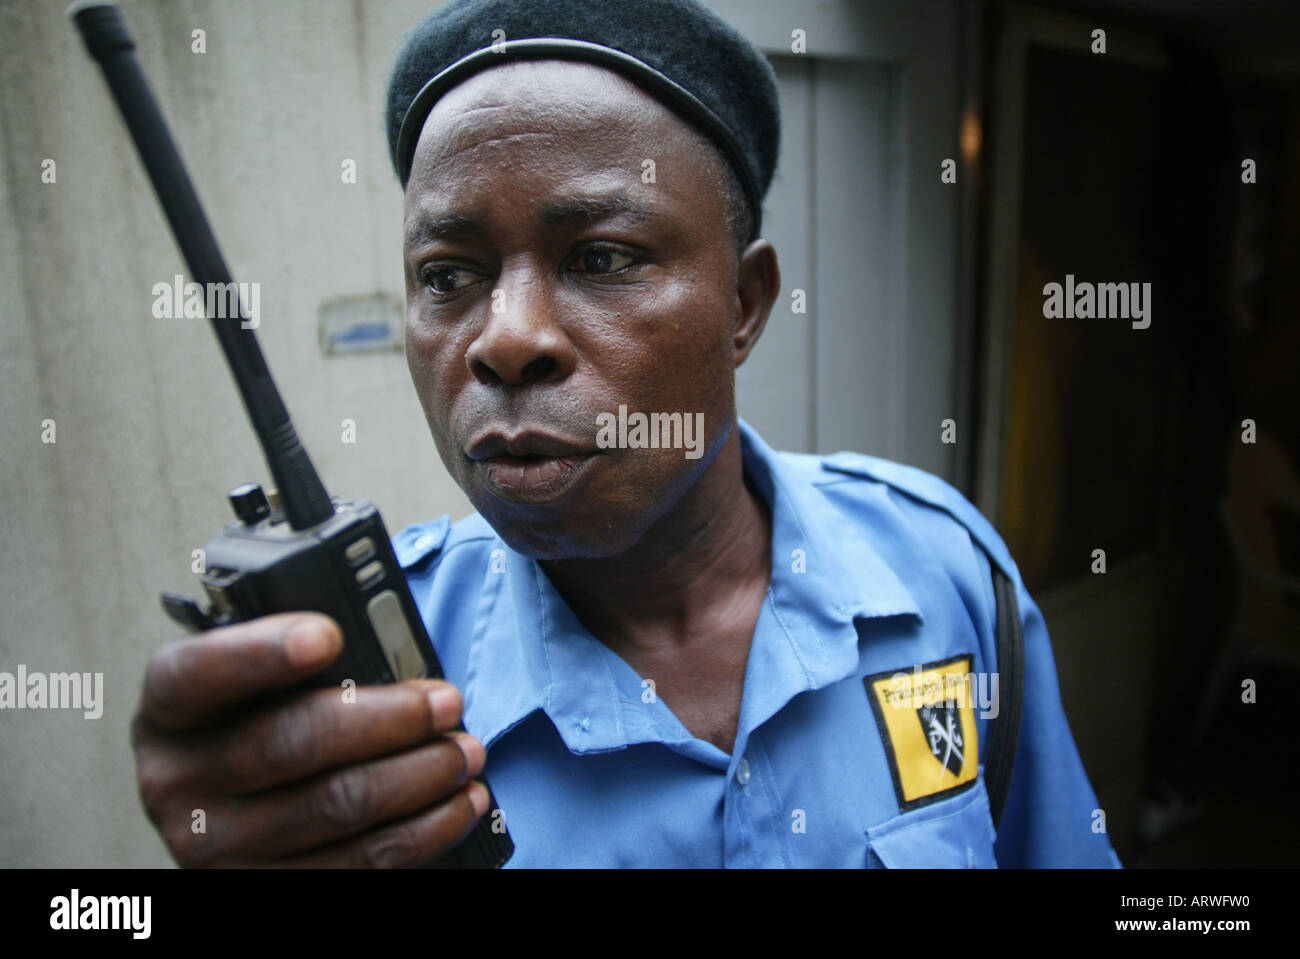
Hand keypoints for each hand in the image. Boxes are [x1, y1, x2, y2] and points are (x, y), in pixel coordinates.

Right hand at [131, 612, 487, 866]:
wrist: (226, 807)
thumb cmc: (258, 719)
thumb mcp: (255, 681)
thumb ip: (304, 660)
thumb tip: (395, 657)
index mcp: (170, 708)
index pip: (202, 671)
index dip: (264, 651)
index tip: (329, 635)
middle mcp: (177, 781)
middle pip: (291, 743)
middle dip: (388, 719)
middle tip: (447, 703)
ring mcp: (215, 848)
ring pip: (335, 807)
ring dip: (420, 777)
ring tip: (466, 752)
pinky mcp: (261, 890)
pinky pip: (356, 865)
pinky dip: (421, 832)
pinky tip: (458, 805)